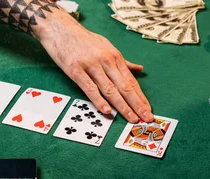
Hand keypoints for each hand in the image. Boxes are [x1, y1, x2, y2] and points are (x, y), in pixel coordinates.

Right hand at [35, 11, 153, 122]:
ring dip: (123, 106)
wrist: (60, 28)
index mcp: (115, 57)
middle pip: (125, 87)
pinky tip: (107, 111)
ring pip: (110, 90)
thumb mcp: (107, 47)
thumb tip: (139, 69)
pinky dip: (99, 100)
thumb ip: (123, 61)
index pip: (131, 81)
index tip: (148, 110)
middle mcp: (106, 61)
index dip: (141, 97)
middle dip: (137, 105)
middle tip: (146, 118)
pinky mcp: (75, 70)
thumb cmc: (84, 40)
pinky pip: (90, 88)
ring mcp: (91, 66)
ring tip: (132, 118)